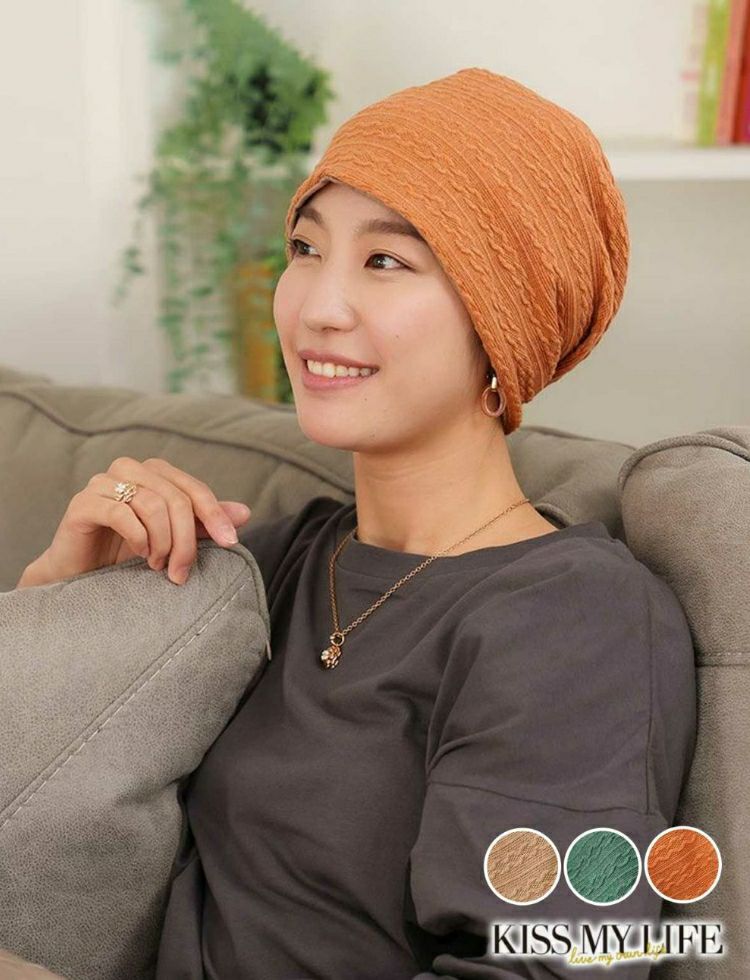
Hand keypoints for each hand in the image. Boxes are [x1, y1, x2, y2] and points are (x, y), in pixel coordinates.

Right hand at [20, 456, 251, 587]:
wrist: (80, 576)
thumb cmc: (126, 554)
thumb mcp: (173, 538)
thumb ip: (204, 523)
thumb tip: (245, 512)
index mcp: (154, 472)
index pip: (194, 489)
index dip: (215, 515)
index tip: (230, 543)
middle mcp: (129, 469)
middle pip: (176, 498)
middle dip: (186, 539)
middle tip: (182, 571)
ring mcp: (102, 483)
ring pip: (151, 504)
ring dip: (162, 542)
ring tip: (157, 565)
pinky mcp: (82, 503)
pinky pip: (120, 513)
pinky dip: (138, 537)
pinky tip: (140, 554)